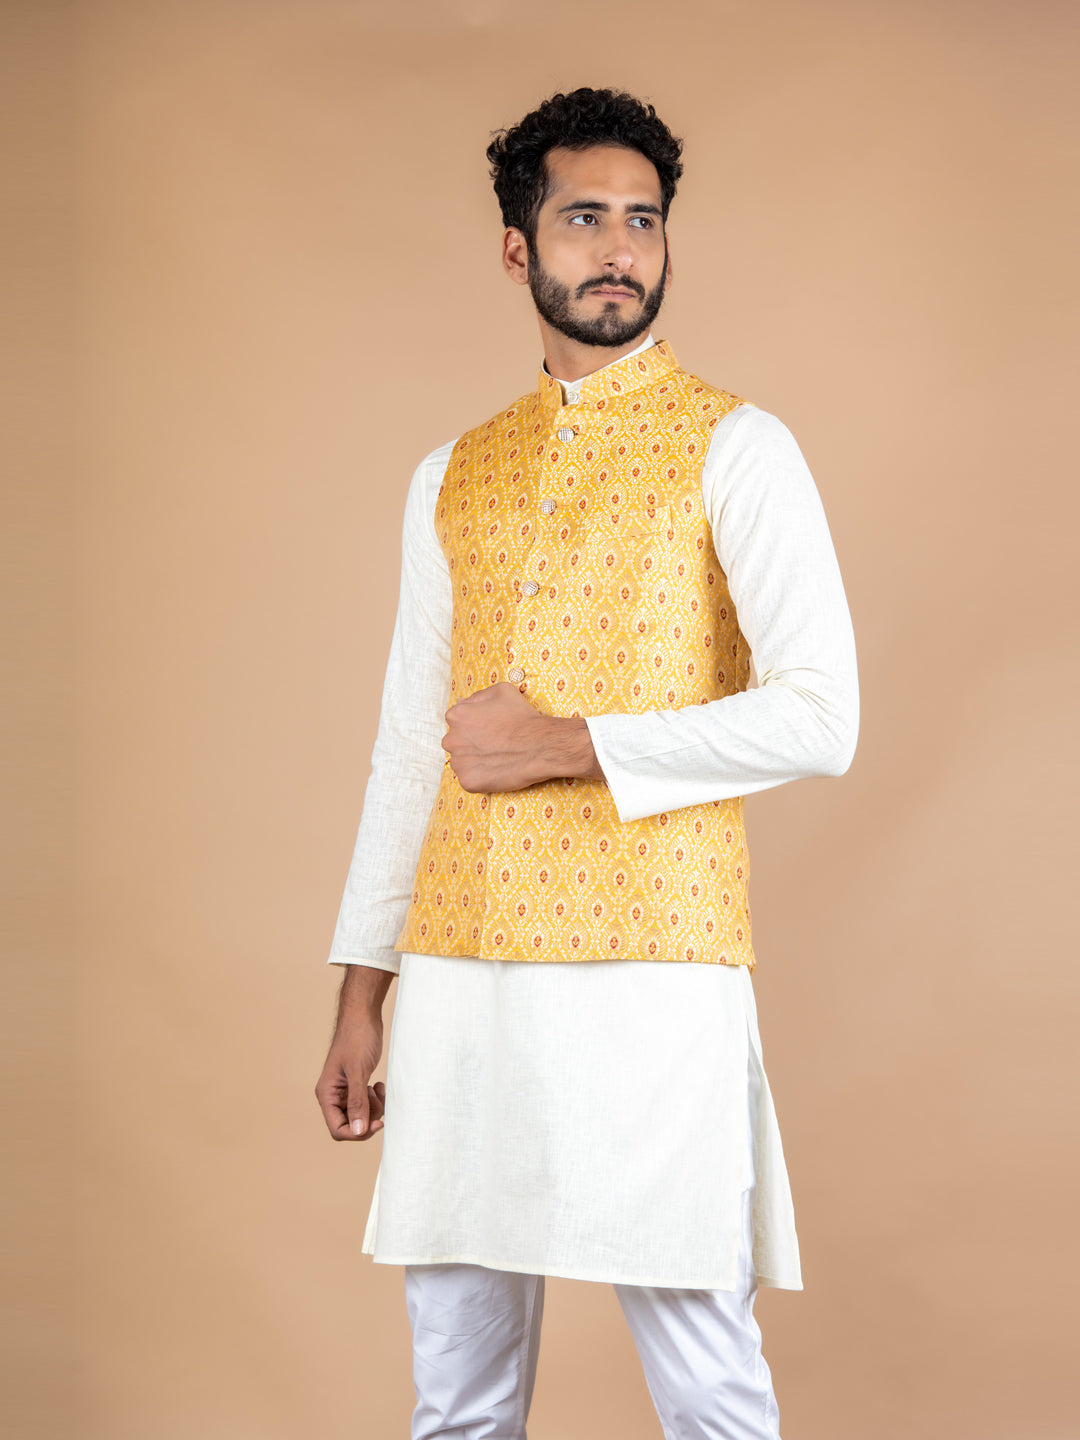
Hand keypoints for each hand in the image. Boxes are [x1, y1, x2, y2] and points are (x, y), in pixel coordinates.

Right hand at [316, 968, 390, 1139]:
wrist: (363, 1015)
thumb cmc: (357, 1038)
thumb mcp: (358, 1071)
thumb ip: (357, 1102)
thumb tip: (358, 1131)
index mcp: (326, 1094)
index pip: (338, 1129)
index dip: (357, 1132)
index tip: (378, 1123)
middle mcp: (333, 1095)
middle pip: (350, 1125)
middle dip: (367, 1119)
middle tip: (380, 1102)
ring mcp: (344, 1090)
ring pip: (360, 1115)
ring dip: (374, 1108)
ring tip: (379, 1089)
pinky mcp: (356, 1084)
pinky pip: (366, 1103)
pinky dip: (375, 1099)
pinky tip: (379, 1085)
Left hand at [443, 681, 604, 791]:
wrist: (541, 746)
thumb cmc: (523, 716)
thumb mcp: (502, 691)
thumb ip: (478, 695)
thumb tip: (461, 701)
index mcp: (456, 715)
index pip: (457, 721)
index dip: (474, 726)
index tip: (490, 730)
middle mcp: (451, 739)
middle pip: (455, 742)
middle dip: (470, 743)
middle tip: (494, 745)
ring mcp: (458, 762)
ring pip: (461, 762)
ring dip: (473, 761)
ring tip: (496, 758)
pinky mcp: (467, 782)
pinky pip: (468, 780)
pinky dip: (480, 777)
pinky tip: (497, 771)